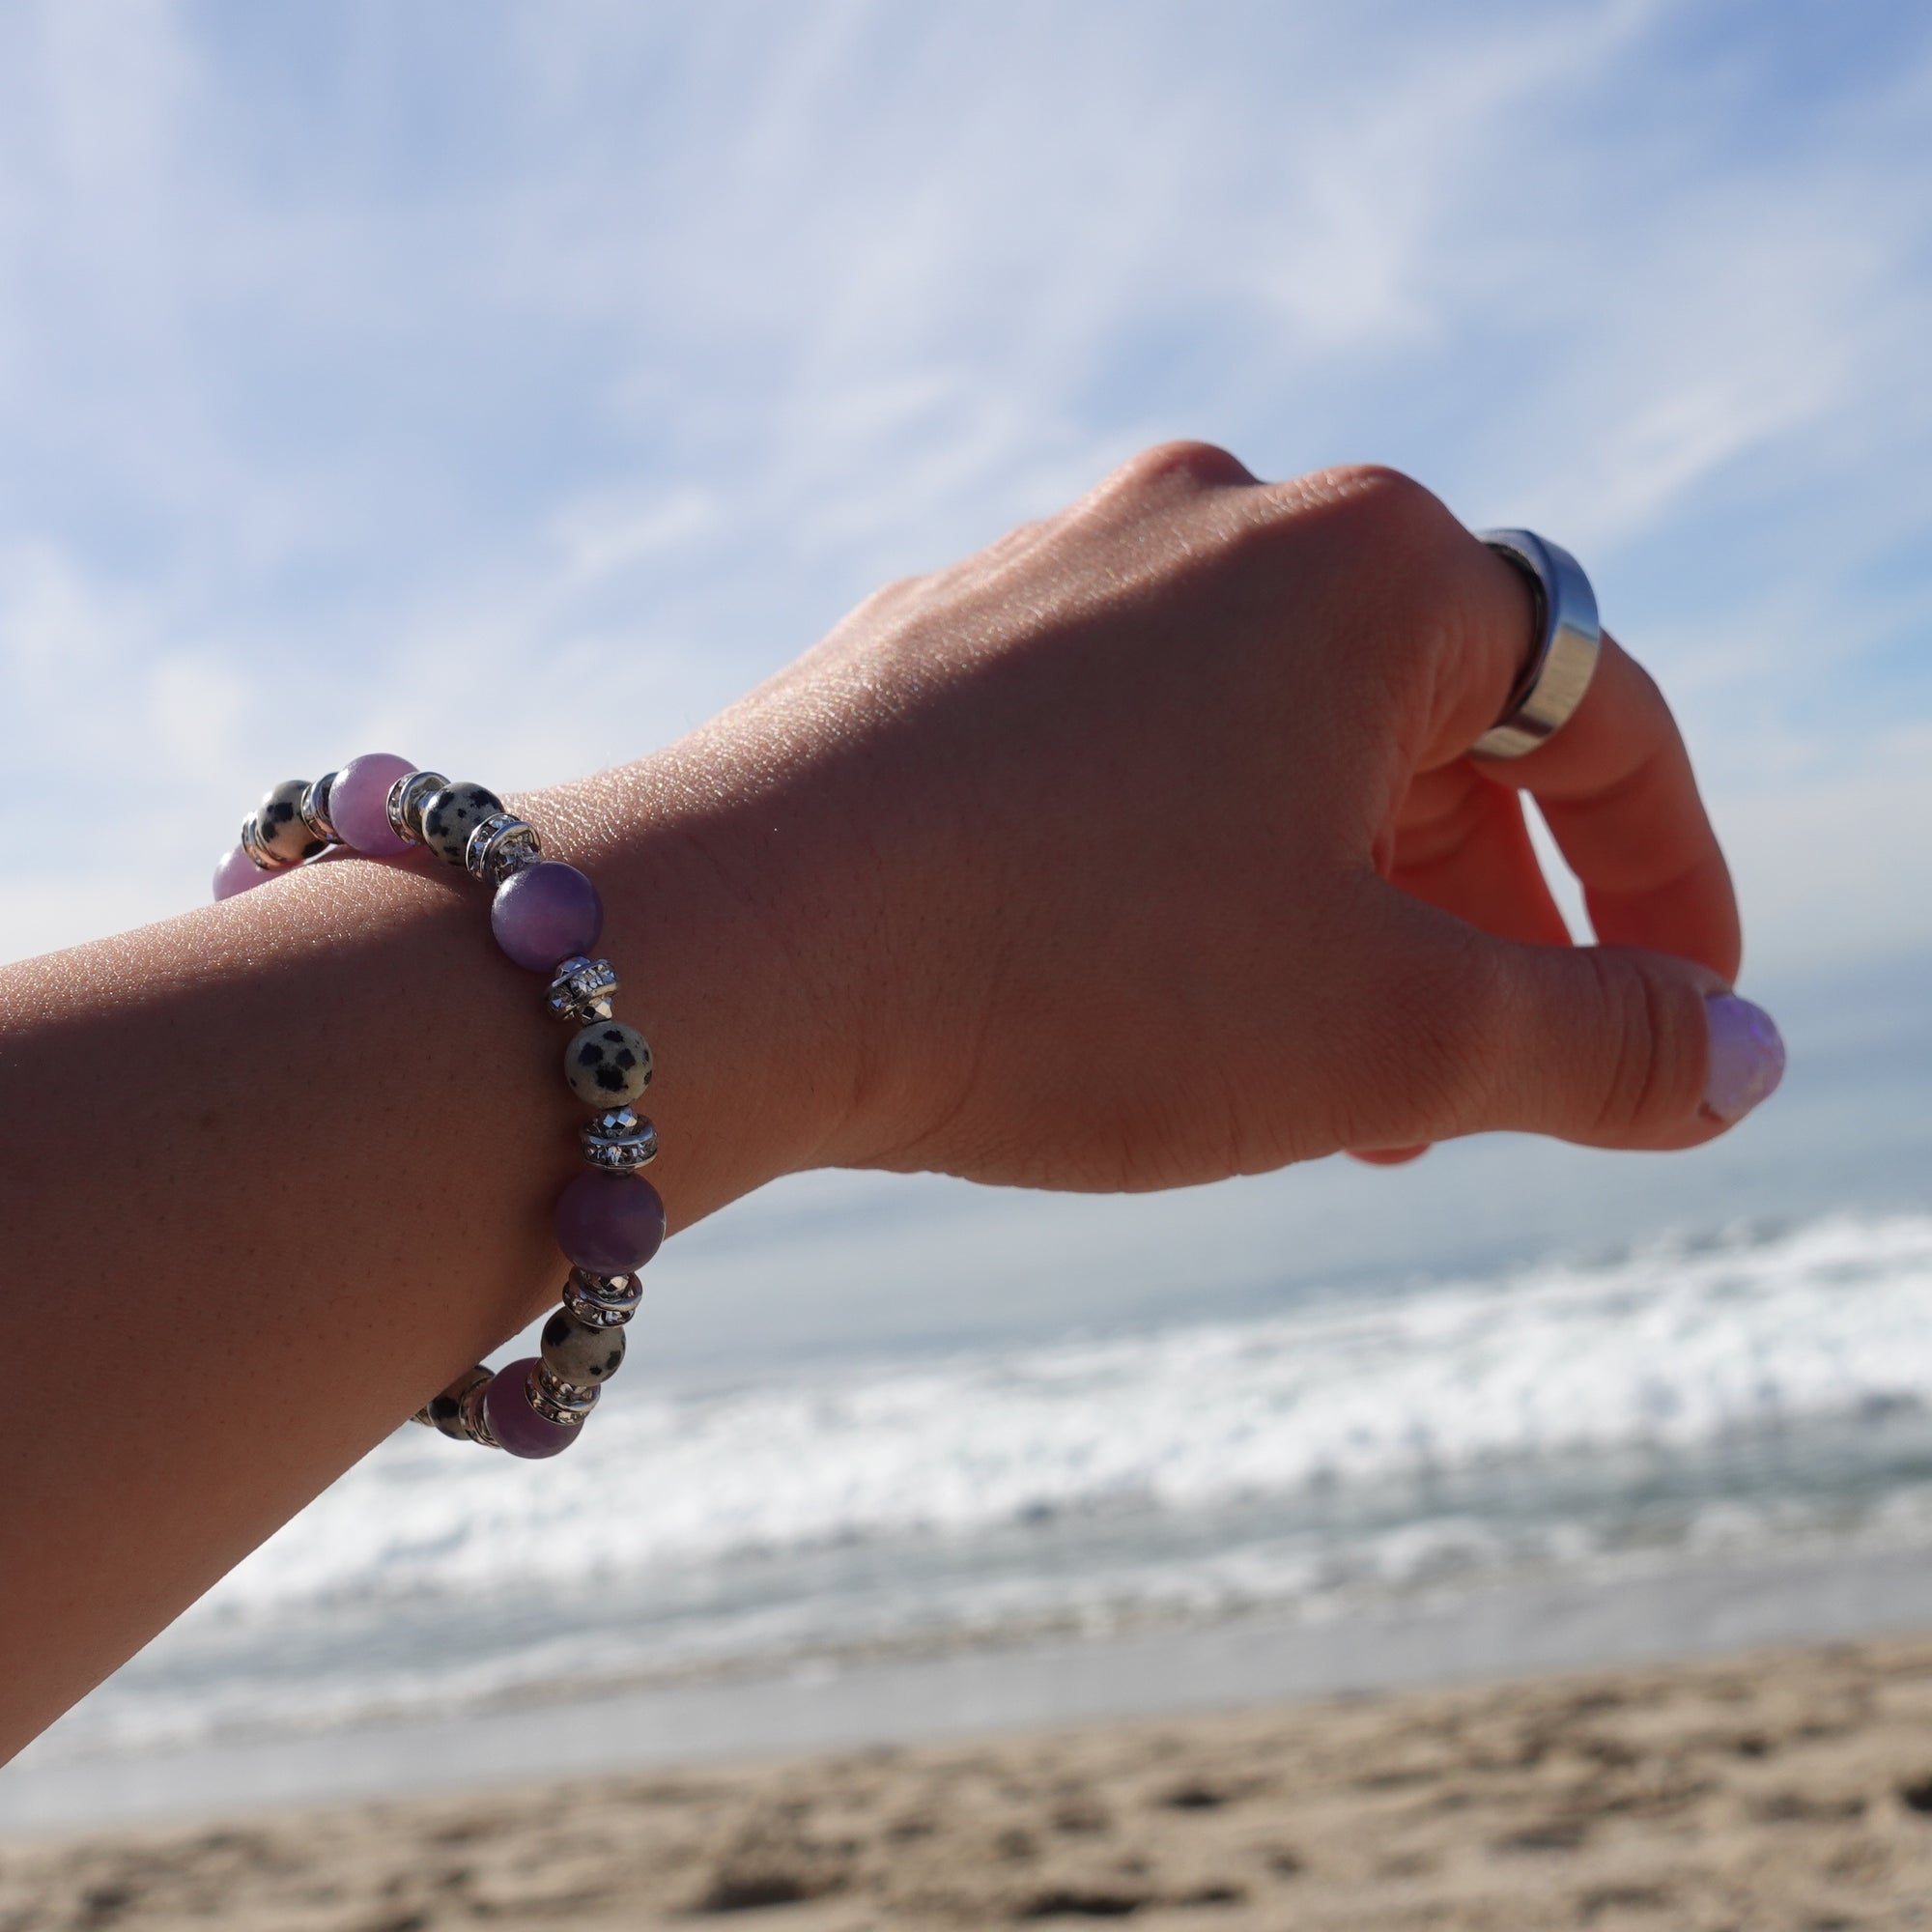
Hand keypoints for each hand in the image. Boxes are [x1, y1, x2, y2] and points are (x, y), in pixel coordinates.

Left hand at [654, 443, 1775, 1190]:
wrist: (720, 952)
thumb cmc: (1070, 971)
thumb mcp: (1388, 1036)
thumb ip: (1595, 1043)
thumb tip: (1728, 1060)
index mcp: (1365, 567)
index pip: (1600, 719)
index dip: (1666, 884)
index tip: (1678, 1020)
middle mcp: (1209, 524)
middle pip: (1428, 728)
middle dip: (1477, 917)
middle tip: (1473, 1082)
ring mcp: (1053, 573)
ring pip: (1264, 746)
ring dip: (1327, 905)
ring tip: (1315, 1073)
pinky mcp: (935, 647)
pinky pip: (1120, 754)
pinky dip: (1182, 869)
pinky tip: (1141, 989)